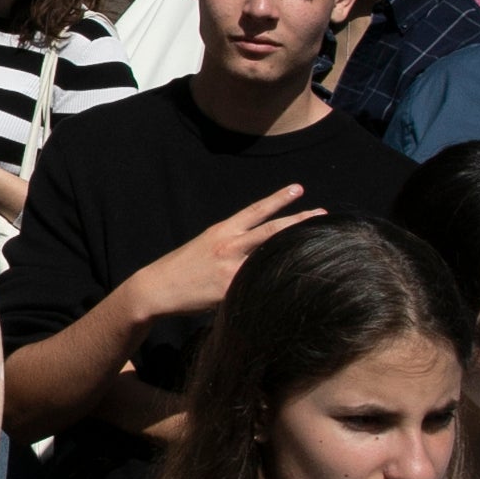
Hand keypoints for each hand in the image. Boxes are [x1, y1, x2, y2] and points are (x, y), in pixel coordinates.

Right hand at [122, 184, 320, 320]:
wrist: (156, 288)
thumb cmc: (182, 268)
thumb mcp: (206, 245)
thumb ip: (232, 243)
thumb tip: (260, 246)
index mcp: (222, 231)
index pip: (256, 210)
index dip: (278, 198)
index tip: (299, 189)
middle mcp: (229, 245)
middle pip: (271, 230)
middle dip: (299, 221)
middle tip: (323, 214)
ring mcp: (230, 268)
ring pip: (269, 255)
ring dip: (295, 250)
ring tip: (319, 246)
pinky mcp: (229, 290)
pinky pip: (256, 286)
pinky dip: (274, 285)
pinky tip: (294, 287)